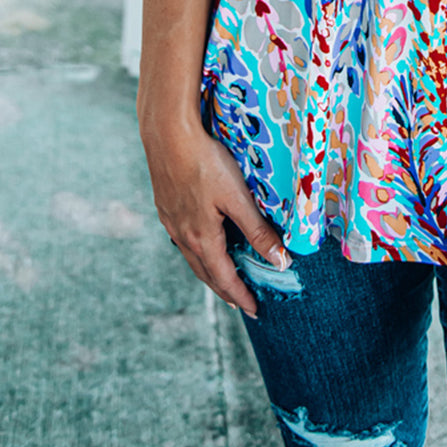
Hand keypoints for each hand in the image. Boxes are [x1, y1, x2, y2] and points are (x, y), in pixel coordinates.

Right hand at [141, 118, 288, 318]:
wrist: (167, 136)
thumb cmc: (205, 163)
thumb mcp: (237, 198)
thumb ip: (258, 231)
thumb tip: (280, 262)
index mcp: (202, 238)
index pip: (225, 278)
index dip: (241, 296)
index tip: (255, 311)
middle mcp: (183, 236)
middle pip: (206, 273)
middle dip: (225, 291)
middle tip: (241, 303)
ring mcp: (171, 222)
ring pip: (193, 258)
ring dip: (210, 273)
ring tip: (223, 280)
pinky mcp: (166, 207)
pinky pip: (183, 241)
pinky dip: (198, 253)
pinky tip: (202, 243)